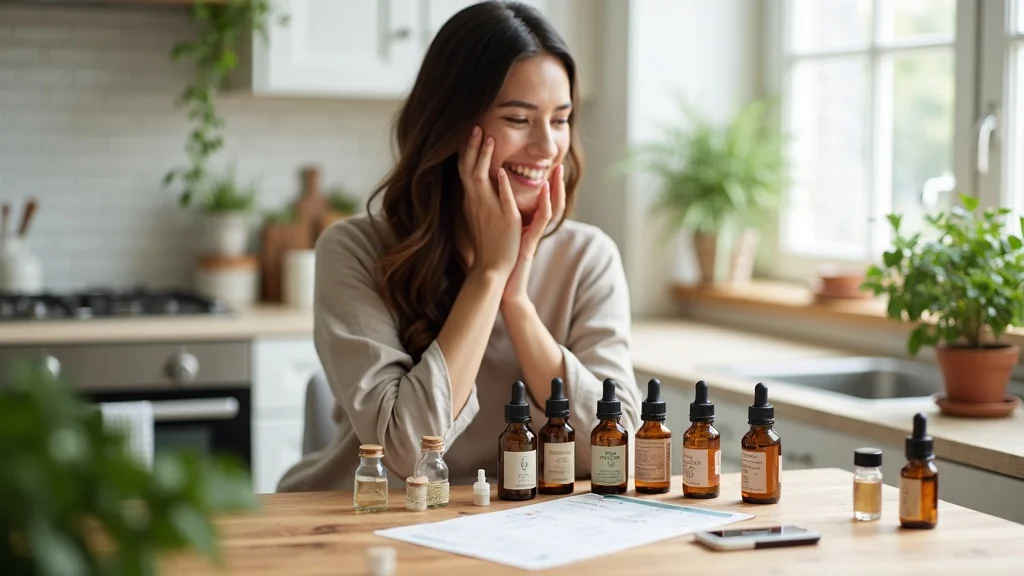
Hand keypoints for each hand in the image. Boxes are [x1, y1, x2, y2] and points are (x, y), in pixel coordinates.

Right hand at [458, 126, 521, 278]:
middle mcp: (476, 202)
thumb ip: (477, 201)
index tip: (467, 133)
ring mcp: (489, 210)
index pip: (465, 170)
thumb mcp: (478, 219)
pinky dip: (502, 185)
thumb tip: (473, 188)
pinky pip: (502, 199)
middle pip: (469, 169)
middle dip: (471, 147)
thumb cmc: (486, 245)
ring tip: (487, 137)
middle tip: (474, 126)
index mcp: (471, 201)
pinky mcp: (505, 219)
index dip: (466, 151)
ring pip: (481, 178)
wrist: (491, 269)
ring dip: (484, 157)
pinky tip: (502, 171)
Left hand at [502, 164, 566, 305]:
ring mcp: (535, 235)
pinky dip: (544, 202)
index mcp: (529, 225)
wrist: (497, 282)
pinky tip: (543, 187)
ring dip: (556, 189)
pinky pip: (542, 220)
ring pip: (553, 209)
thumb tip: (495, 196)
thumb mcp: (503, 232)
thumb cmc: (499, 258)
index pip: (543, 201)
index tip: (548, 167)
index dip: (548, 185)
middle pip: (553, 202)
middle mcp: (535, 229)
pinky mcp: (531, 242)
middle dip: (558, 183)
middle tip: (560, 164)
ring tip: (557, 172)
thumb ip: (504, 216)